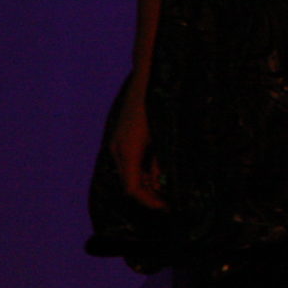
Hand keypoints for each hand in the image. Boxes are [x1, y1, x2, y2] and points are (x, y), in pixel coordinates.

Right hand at [109, 84, 165, 210]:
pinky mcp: (120, 138)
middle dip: (149, 193)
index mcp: (129, 150)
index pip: (133, 188)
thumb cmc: (158, 105)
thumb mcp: (163, 135)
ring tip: (166, 184)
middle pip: (129, 183)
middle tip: (169, 198)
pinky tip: (157, 167)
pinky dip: (141, 169)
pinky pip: (128, 161)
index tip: (166, 206)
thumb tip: (158, 182)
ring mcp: (117, 143)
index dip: (149, 201)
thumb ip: (160, 160)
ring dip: (146, 181)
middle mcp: (118, 149)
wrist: (145, 80)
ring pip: (128, 172)